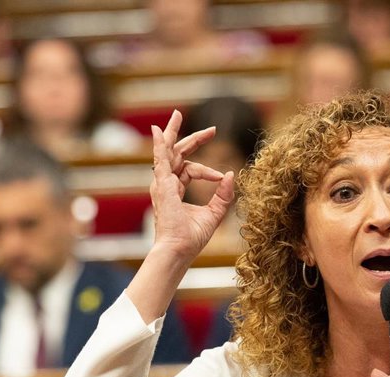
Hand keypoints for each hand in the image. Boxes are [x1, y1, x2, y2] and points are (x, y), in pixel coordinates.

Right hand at [148, 109, 235, 262]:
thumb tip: (230, 175)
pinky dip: (159, 145)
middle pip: (177, 154)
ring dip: (173, 132)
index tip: (221, 177)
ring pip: (167, 152)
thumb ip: (223, 196)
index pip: (191, 170)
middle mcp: (166, 184)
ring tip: (176, 114)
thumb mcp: (214, 214)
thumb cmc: (191, 238)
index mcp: (175, 190)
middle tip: (211, 129)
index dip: (209, 171)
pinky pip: (160, 160)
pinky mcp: (162, 185)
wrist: (179, 250)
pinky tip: (158, 131)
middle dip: (192, 139)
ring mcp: (162, 184)